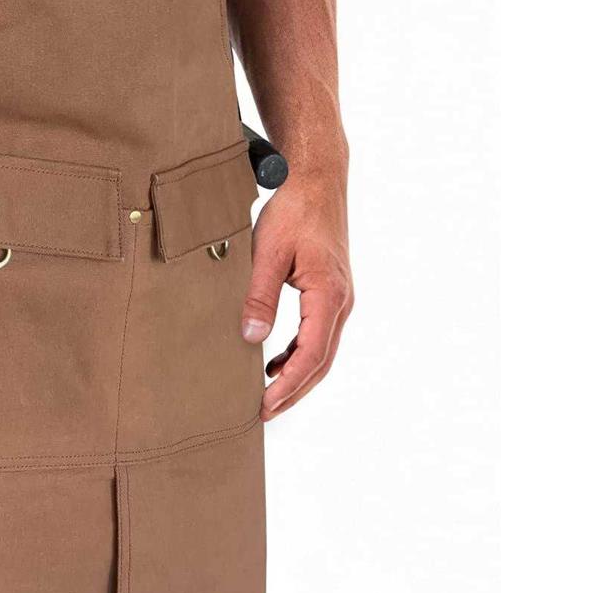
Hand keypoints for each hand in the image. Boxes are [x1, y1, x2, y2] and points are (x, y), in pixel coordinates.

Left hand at [240, 171, 352, 419]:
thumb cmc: (295, 210)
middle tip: (264, 412)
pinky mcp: (331, 291)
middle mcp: (341, 301)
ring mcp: (340, 297)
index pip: (311, 355)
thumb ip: (259, 297)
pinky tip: (276, 360)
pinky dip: (299, 353)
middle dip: (294, 390)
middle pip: (321, 361)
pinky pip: (319, 333)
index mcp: (329, 295)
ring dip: (297, 374)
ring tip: (267, 394)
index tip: (265, 405)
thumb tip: (250, 339)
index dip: (288, 385)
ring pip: (322, 350)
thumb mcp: (269, 252)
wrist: (318, 180)